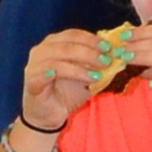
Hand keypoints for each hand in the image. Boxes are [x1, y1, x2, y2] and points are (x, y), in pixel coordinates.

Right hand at [8, 27, 129, 134]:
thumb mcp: (86, 76)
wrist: (48, 116)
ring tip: (98, 74)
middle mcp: (41, 50)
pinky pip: (50, 73)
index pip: (73, 34)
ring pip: (59, 57)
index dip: (92, 39)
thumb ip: (98, 65)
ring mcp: (34, 64)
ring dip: (82, 64)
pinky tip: (85, 80)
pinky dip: (70, 73)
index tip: (109, 48)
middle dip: (90, 51)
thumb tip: (119, 56)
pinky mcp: (32, 80)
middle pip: (67, 44)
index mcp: (53, 44)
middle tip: (106, 60)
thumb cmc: (66, 93)